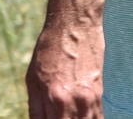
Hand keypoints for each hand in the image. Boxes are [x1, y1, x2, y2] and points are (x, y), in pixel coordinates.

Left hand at [27, 0, 104, 118]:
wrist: (75, 24)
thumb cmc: (50, 48)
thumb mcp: (32, 78)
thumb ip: (36, 109)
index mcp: (55, 98)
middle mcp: (75, 102)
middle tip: (56, 115)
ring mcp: (90, 99)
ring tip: (66, 115)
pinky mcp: (99, 94)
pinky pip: (97, 118)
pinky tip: (79, 117)